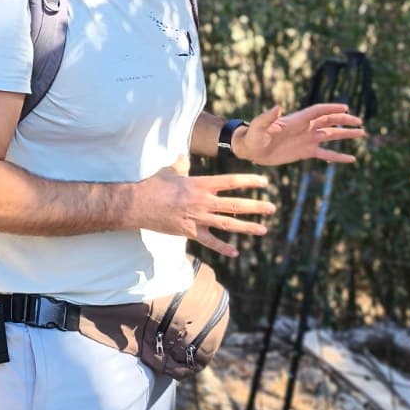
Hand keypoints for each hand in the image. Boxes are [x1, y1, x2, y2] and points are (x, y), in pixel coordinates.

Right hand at [135, 167, 275, 258]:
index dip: (249, 181)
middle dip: (256, 206)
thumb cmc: (152, 185)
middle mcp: (203, 201)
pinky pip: (210, 241)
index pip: (231, 181)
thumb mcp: (169, 170)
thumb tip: (183, 157)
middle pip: (235, 204)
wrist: (137, 204)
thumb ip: (181, 164)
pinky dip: (223, 248)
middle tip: (272, 208)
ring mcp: (197, 218)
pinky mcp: (189, 232)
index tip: (264, 182)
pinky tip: (235, 252)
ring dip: (247, 227)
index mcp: (200, 184)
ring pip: (227, 224)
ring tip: (263, 229)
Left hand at [238, 102, 364, 167]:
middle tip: (359, 122)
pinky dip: (338, 156)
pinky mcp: (305, 152)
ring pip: (330, 135)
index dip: (331, 108)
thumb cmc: (252, 136)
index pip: (318, 111)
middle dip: (344, 120)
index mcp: (296, 120)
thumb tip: (277, 106)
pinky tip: (351, 159)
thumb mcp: (258, 126)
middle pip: (328, 121)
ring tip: (362, 133)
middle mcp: (304, 128)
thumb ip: (267, 117)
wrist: (250, 150)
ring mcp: (306, 140)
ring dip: (345, 134)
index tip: (346, 108)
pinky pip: (325, 153)